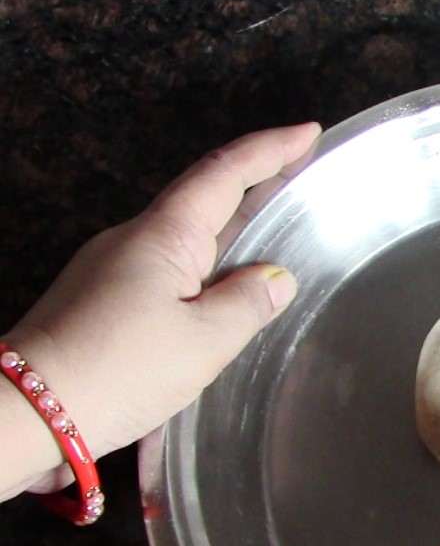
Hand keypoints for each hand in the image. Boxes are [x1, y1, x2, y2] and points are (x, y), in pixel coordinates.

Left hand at [1, 123, 321, 496]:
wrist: (27, 413)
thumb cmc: (118, 371)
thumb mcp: (202, 342)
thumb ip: (247, 304)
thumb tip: (276, 279)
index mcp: (163, 236)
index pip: (224, 175)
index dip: (268, 150)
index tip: (306, 132)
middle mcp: (134, 241)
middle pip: (203, 199)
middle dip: (254, 185)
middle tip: (299, 176)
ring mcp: (112, 269)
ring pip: (184, 238)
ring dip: (230, 230)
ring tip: (273, 236)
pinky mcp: (103, 300)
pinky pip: (167, 270)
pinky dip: (205, 267)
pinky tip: (223, 290)